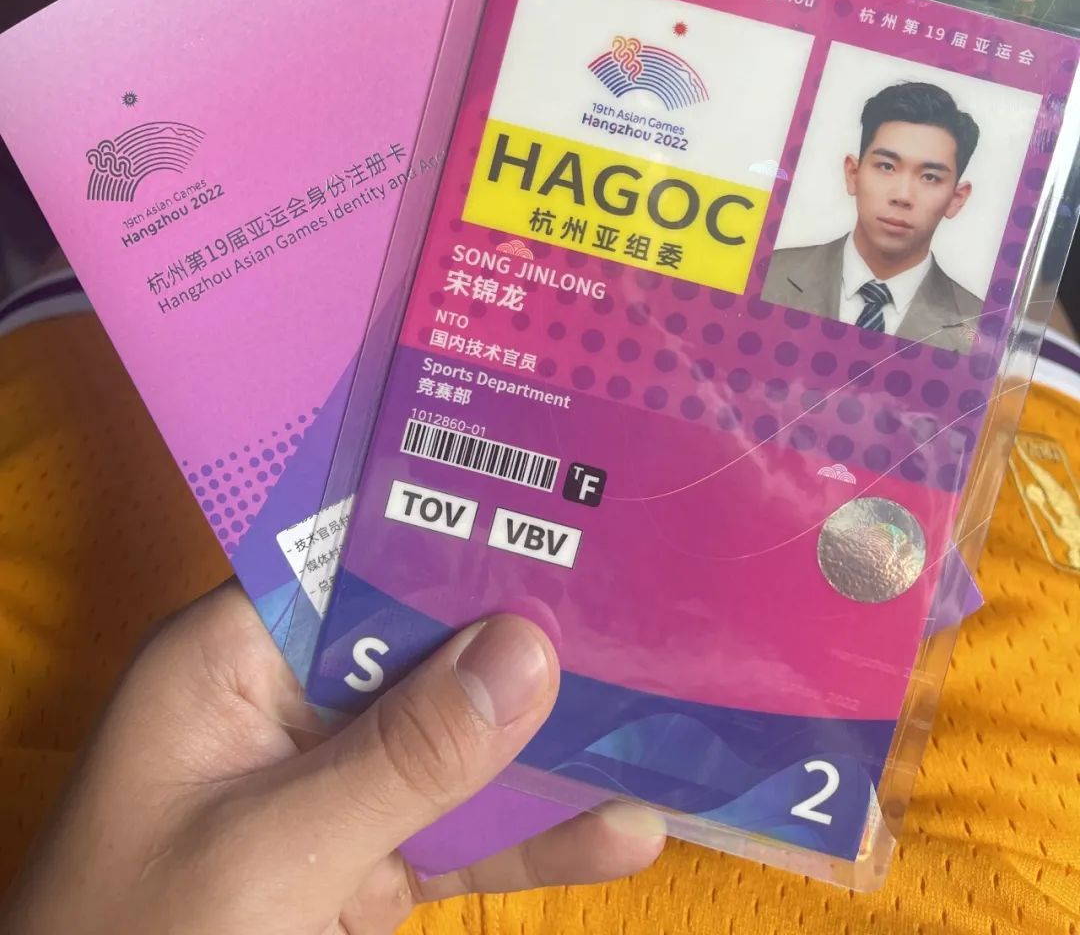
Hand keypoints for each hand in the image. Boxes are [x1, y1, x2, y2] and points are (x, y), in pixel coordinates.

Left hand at [0, 583, 663, 933]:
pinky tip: (624, 829)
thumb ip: (402, 756)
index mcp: (234, 659)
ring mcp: (330, 792)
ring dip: (556, 745)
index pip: (354, 559)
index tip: (564, 501)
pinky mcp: (361, 870)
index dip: (456, 526)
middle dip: (532, 632)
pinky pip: (464, 837)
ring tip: (670, 716)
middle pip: (428, 647)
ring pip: (460, 745)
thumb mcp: (267, 855)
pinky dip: (538, 838)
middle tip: (654, 592)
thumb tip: (529, 649)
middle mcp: (287, 705)